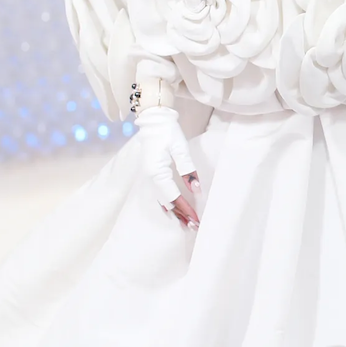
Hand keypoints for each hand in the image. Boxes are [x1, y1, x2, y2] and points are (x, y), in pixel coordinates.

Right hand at [135, 105, 199, 226]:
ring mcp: (148, 176)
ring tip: (186, 222)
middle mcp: (150, 178)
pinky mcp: (151, 173)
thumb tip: (195, 190)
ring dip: (174, 211)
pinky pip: (158, 193)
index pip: (173, 197)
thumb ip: (188, 169)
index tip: (196, 219)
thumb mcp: (180, 148)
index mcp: (156, 172)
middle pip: (166, 202)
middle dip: (180, 215)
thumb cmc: (167, 132)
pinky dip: (167, 203)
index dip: (185, 209)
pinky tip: (173, 209)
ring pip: (162, 199)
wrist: (153, 120)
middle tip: (194, 226)